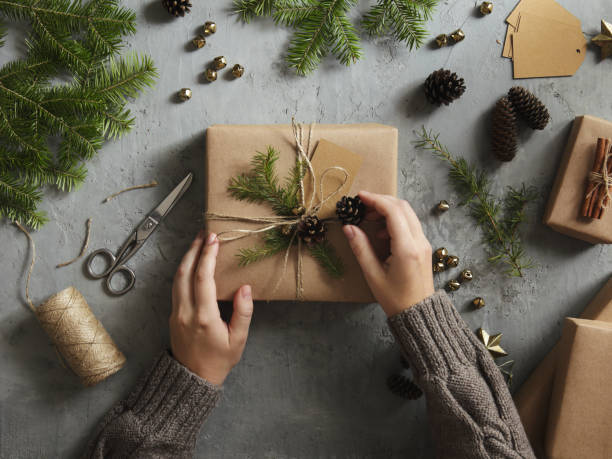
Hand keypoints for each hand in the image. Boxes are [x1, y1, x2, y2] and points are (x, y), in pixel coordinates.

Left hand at [170, 230, 252, 385]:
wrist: (192, 378)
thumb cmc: (219, 360)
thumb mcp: (238, 340)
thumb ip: (243, 313)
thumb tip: (245, 288)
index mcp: (204, 317)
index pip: (203, 279)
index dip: (208, 256)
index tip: (214, 240)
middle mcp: (185, 312)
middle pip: (185, 272)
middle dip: (194, 250)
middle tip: (204, 233)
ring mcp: (175, 312)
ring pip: (176, 278)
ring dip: (186, 257)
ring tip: (197, 243)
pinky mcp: (172, 314)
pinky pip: (175, 286)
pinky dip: (183, 270)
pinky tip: (191, 263)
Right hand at [342, 191, 433, 316]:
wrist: (418, 313)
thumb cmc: (395, 298)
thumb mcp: (373, 275)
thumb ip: (361, 248)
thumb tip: (349, 228)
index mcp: (406, 248)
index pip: (393, 211)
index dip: (375, 200)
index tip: (359, 197)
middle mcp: (419, 242)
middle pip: (403, 207)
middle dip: (381, 201)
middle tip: (362, 206)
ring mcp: (424, 243)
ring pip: (408, 213)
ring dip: (389, 209)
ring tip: (369, 219)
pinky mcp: (424, 247)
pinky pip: (411, 224)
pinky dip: (395, 220)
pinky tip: (382, 233)